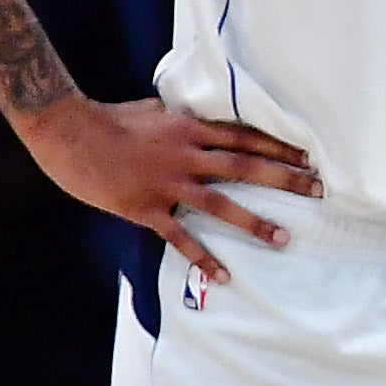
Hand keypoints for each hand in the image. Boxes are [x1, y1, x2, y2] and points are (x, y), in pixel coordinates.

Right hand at [18, 94, 318, 282]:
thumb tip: (201, 119)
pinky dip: (202, 257)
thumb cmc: (107, 118)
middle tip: (319, 191)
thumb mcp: (153, 110)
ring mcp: (167, 183)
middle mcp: (185, 156)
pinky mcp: (145, 208)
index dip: (278, 147)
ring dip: (254, 222)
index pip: (244, 137)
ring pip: (220, 204)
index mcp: (189, 130)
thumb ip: (181, 119)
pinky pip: (180, 236)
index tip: (309, 157)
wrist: (66, 132)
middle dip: (285, 179)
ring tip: (284, 239)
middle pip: (245, 167)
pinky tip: (224, 275)